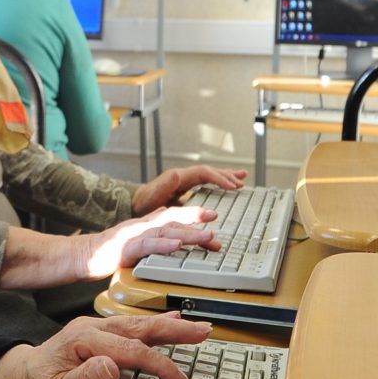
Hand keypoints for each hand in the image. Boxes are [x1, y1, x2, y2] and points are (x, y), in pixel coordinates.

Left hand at [0, 314, 212, 378]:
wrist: (17, 376)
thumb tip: (112, 367)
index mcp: (83, 340)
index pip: (130, 351)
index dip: (157, 364)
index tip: (178, 377)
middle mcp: (91, 328)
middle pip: (140, 327)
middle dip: (175, 329)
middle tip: (203, 331)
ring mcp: (95, 327)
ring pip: (139, 324)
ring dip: (170, 325)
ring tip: (196, 327)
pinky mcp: (98, 333)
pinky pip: (132, 327)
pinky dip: (154, 326)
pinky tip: (170, 323)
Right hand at [66, 205, 219, 279]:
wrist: (81, 256)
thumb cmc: (107, 250)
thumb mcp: (133, 237)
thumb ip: (149, 228)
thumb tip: (165, 218)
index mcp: (145, 224)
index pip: (172, 215)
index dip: (192, 214)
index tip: (213, 216)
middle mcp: (142, 226)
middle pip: (173, 219)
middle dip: (195, 218)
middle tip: (215, 219)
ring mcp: (134, 236)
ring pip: (165, 231)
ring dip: (188, 233)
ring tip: (207, 236)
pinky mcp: (126, 248)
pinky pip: (148, 245)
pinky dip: (164, 244)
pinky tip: (176, 245)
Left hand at [131, 165, 247, 216]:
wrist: (135, 206)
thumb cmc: (143, 204)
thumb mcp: (152, 197)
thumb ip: (163, 186)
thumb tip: (176, 173)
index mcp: (179, 177)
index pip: (204, 173)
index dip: (219, 178)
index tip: (232, 187)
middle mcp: (183, 177)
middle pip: (210, 172)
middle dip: (226, 176)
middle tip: (242, 183)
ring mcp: (185, 182)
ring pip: (210, 176)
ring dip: (226, 177)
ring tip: (242, 179)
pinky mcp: (185, 189)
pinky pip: (206, 184)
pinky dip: (218, 184)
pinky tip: (227, 188)